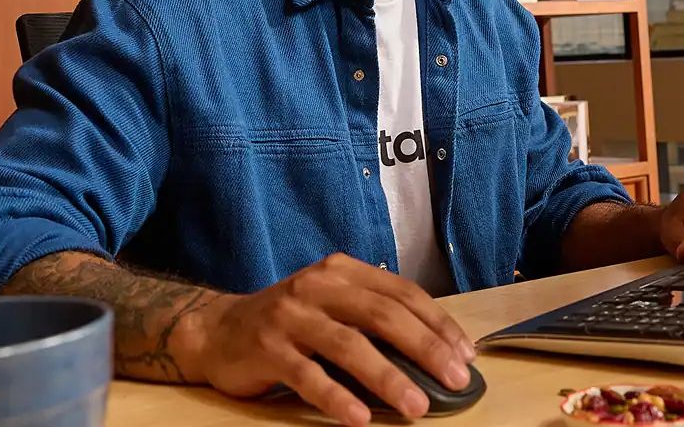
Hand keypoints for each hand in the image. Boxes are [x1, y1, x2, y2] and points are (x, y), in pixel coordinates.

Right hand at [177, 253, 475, 425]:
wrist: (217, 331)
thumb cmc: (289, 323)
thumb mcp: (331, 306)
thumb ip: (372, 318)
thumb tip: (434, 356)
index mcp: (341, 272)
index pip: (401, 293)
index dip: (438, 323)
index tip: (465, 355)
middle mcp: (317, 287)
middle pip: (382, 315)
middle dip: (425, 349)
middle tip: (455, 380)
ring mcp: (290, 317)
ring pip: (349, 346)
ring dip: (388, 378)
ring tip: (417, 406)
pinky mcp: (267, 349)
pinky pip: (308, 376)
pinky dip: (337, 398)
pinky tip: (360, 418)